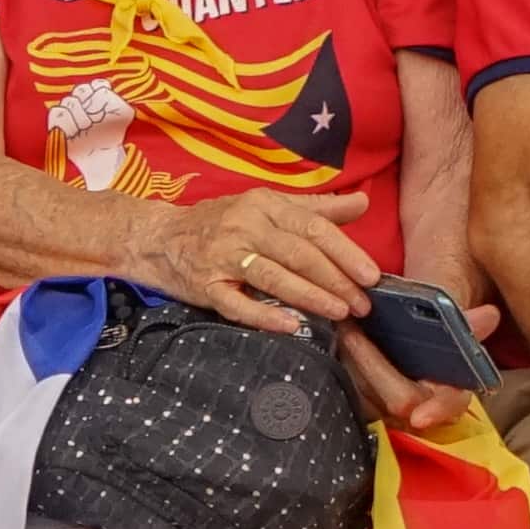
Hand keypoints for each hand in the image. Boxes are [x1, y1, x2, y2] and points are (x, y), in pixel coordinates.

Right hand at [159, 186, 377, 335]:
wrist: (158, 237)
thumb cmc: (221, 222)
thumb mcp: (266, 206)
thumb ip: (316, 209)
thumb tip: (363, 202)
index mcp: (264, 204)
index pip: (313, 228)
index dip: (346, 252)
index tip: (372, 275)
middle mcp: (245, 226)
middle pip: (299, 254)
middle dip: (336, 280)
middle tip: (363, 303)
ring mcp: (223, 256)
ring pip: (274, 277)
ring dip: (311, 297)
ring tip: (340, 313)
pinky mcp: (206, 285)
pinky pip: (238, 304)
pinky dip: (264, 316)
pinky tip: (290, 326)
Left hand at [336, 323, 476, 439]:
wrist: (419, 326)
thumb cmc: (439, 324)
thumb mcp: (453, 316)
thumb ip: (466, 321)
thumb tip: (489, 316)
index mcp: (453, 390)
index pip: (450, 406)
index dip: (437, 412)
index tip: (419, 417)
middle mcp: (424, 404)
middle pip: (400, 400)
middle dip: (375, 366)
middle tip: (354, 332)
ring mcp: (393, 407)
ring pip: (372, 396)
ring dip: (355, 363)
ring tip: (345, 327)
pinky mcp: (367, 401)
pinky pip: (353, 391)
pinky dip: (347, 365)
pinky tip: (342, 340)